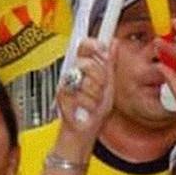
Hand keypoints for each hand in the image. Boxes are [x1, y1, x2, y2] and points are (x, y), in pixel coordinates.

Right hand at [54, 39, 115, 157]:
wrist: (83, 131)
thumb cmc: (92, 112)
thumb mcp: (108, 86)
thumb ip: (110, 65)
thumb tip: (113, 43)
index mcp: (84, 67)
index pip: (85, 46)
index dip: (94, 44)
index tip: (103, 48)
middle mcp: (73, 73)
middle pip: (87, 61)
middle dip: (99, 76)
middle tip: (100, 87)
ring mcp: (66, 83)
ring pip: (85, 79)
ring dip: (95, 94)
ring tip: (93, 102)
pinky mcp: (62, 95)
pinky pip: (79, 93)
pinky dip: (88, 103)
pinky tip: (86, 108)